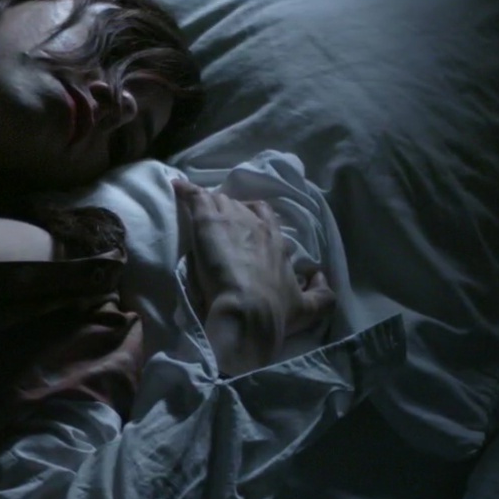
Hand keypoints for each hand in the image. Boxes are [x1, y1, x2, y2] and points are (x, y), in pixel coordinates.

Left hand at [174, 177, 334, 372]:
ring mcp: (231, 220)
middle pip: (240, 207)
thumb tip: (322, 279)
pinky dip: (186, 192)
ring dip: (209, 205)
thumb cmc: (276, 312)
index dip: (254, 218)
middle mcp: (256, 225)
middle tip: (218, 222)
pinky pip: (196, 198)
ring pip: (218, 202)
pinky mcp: (208, 223)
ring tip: (196, 210)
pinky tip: (176, 187)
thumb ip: (322, 293)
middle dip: (230, 210)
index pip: (266, 217)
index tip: (245, 226)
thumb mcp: (309, 308)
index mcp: (276, 241)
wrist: (250, 311)